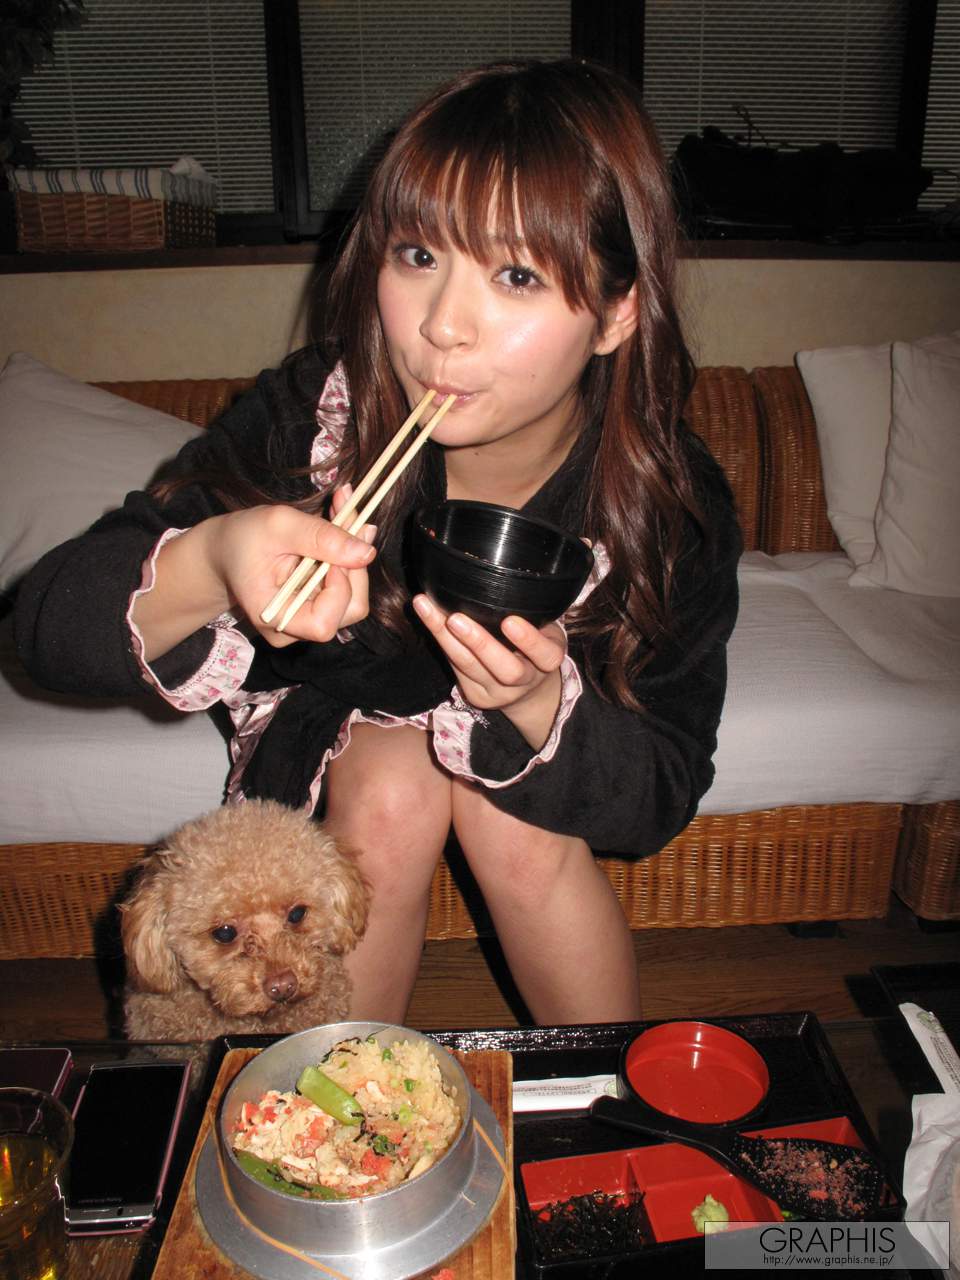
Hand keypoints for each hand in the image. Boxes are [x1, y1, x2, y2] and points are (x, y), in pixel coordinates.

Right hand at [208, 487, 375, 647]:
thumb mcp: (277, 525)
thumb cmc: (243, 538)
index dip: (338, 590)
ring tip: (341, 512)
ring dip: (354, 553)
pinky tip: (336, 527)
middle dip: (355, 563)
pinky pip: (347, 587)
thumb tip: (367, 552)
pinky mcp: (320, 606)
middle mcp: (295, 628)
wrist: (227, 549)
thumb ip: (320, 537)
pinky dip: (348, 555)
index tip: (333, 552)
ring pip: (353, 596)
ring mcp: (309, 620)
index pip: (323, 623)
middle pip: (349, 609)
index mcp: (274, 618)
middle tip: (347, 513)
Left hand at [412, 595, 565, 748]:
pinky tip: (426, 615)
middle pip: (505, 670)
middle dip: (479, 644)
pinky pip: (454, 666)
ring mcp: (497, 692)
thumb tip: (505, 578)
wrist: (529, 689)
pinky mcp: (475, 694)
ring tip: (426, 607)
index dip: (529, 641)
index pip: (545, 655)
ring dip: (444, 636)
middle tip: (455, 619)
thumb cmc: (536, 645)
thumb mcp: (546, 630)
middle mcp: (524, 681)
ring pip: (469, 667)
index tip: (510, 622)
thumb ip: (534, 616)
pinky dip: (439, 638)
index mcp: (548, 662)